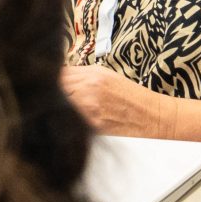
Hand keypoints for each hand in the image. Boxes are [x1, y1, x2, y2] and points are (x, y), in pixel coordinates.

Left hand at [60, 64, 175, 137]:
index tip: (47, 84)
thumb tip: (57, 78)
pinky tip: (72, 122)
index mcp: (93, 75)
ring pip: (58, 105)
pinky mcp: (91, 127)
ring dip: (57, 108)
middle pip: (54, 89)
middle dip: (51, 94)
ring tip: (62, 111)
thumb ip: (81, 76)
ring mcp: (89, 110)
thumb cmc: (131, 98)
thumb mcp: (107, 77)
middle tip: (51, 99)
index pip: (57, 74)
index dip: (49, 79)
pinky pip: (69, 122)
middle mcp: (89, 90)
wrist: (153, 117)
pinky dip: (67, 121)